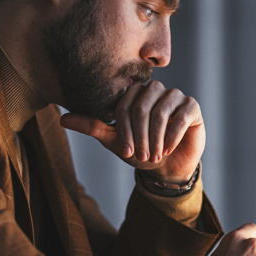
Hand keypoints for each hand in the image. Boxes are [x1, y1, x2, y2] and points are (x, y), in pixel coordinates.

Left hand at [60, 81, 203, 182]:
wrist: (168, 166)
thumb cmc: (140, 150)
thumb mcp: (114, 141)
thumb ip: (92, 126)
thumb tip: (62, 119)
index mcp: (134, 94)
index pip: (124, 105)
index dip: (124, 129)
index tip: (125, 152)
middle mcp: (154, 89)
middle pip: (142, 106)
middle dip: (139, 135)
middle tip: (141, 156)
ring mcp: (175, 96)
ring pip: (161, 111)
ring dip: (155, 137)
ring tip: (155, 155)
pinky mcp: (192, 107)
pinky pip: (181, 116)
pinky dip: (173, 135)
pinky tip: (167, 149)